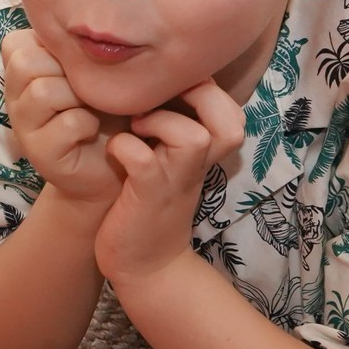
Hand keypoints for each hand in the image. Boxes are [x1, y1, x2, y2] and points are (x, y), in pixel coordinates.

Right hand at [2, 28, 122, 211]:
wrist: (114, 161)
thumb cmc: (105, 107)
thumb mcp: (90, 69)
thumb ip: (76, 45)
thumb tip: (85, 15)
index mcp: (23, 72)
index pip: (17, 40)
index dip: (52, 47)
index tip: (72, 66)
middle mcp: (15, 97)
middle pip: (25, 61)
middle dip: (64, 70)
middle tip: (84, 88)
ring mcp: (24, 127)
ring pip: (43, 90)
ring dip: (78, 97)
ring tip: (90, 109)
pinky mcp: (40, 154)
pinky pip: (69, 122)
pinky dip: (89, 123)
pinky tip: (92, 130)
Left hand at [95, 81, 245, 289]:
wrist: (145, 266)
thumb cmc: (149, 204)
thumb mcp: (169, 162)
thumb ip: (172, 128)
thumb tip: (153, 83)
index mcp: (204, 153)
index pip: (232, 111)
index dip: (209, 86)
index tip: (173, 83)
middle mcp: (197, 164)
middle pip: (230, 121)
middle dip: (202, 95)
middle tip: (164, 94)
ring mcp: (174, 181)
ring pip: (194, 137)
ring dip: (164, 121)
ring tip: (139, 123)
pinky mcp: (147, 196)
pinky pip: (143, 161)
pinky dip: (126, 147)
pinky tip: (116, 150)